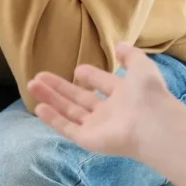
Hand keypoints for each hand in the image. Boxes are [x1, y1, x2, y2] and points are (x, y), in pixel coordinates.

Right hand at [27, 43, 181, 161]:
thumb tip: (118, 45)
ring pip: (68, 112)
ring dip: (50, 98)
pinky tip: (38, 107)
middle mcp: (109, 112)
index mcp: (123, 96)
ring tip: (32, 85)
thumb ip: (130, 56)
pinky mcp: (88, 139)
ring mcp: (97, 127)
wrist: (153, 123)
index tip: (77, 70)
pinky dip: (52, 119)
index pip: (101, 85)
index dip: (90, 76)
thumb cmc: (148, 94)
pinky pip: (67, 128)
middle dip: (59, 87)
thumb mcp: (142, 66)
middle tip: (39, 76)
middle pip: (78, 98)